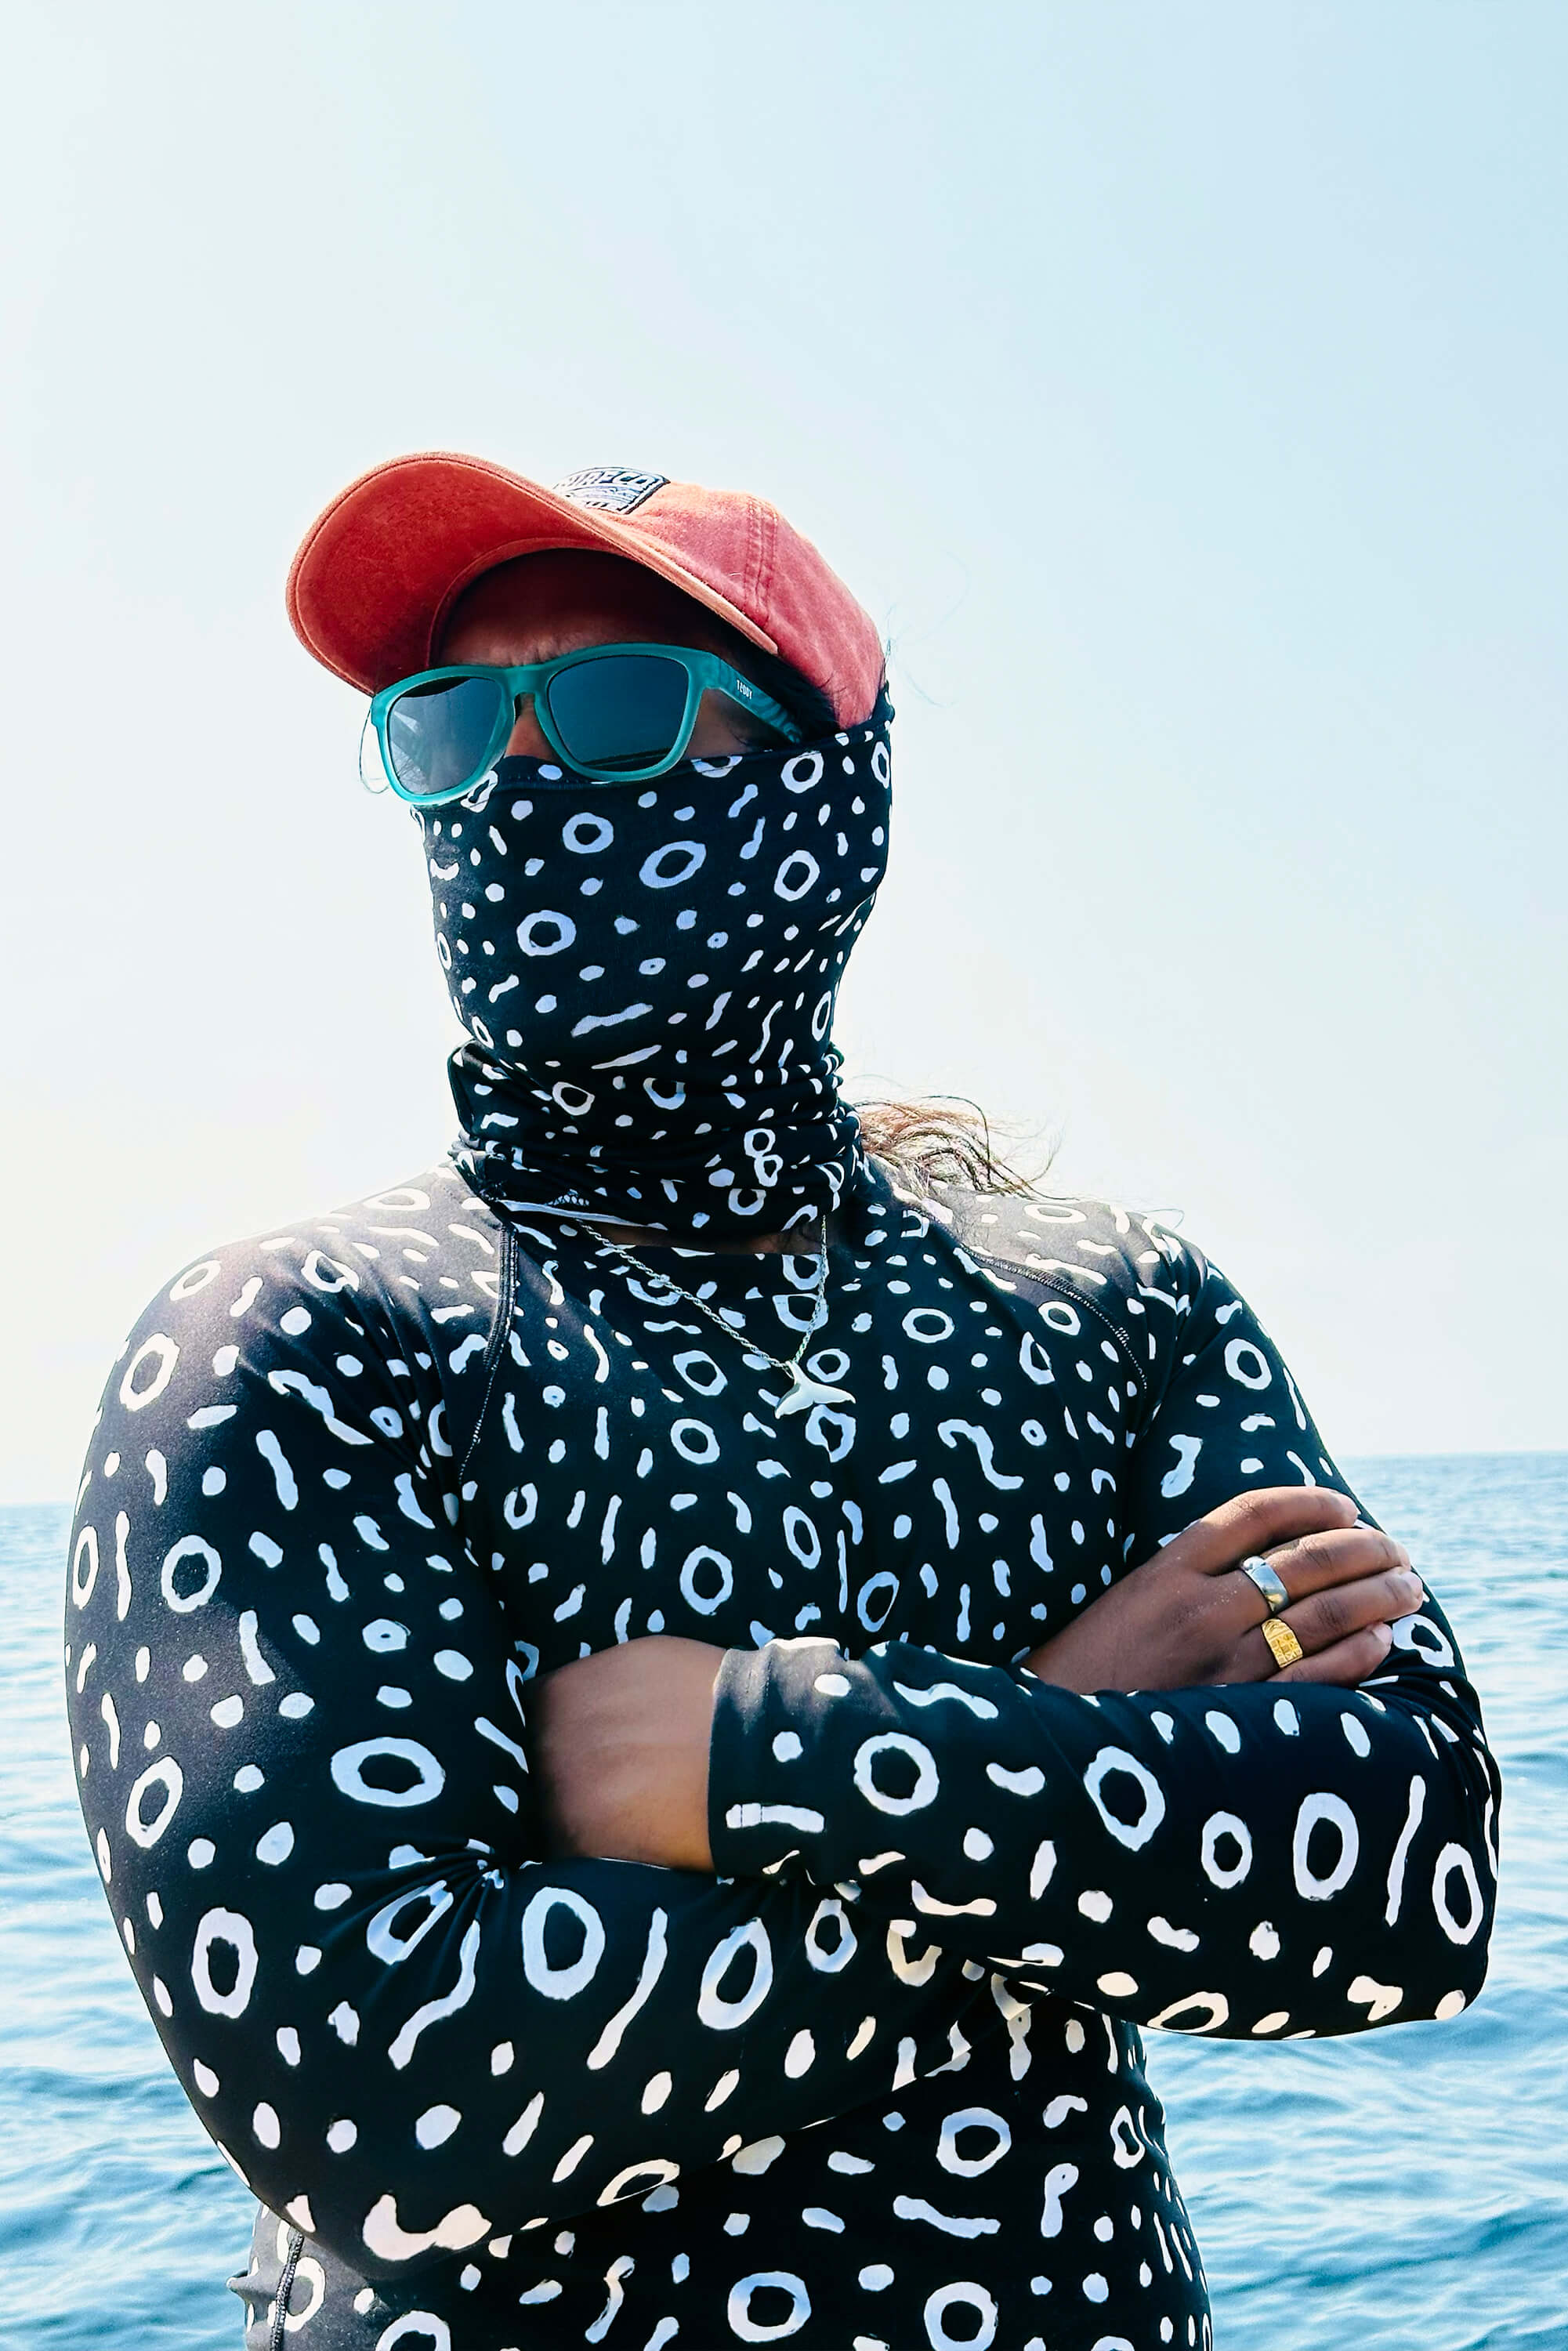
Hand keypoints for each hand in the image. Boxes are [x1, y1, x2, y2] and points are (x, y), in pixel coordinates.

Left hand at [528, 1635, 725, 1869]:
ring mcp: (563, 1801)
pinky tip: (634, 1840)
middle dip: (566, 1774)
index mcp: (556, 1698)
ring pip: (553, 1815)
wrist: (753, 1751)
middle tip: (609, 1782)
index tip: (577, 1745)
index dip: (555, 1734)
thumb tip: (583, 1701)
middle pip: (537, 1769)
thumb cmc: (707, 1695)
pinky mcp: (587, 1849)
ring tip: (626, 1813)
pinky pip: (576, 1854)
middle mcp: (548, 1748)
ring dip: (580, 1816)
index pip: (529, 1720)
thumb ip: (596, 1685)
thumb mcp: (640, 1663)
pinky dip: (599, 1851)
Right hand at [1023, 1487, 1422, 1694]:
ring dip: (1377, 1597)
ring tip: (1408, 1588)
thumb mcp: (1123, 1602)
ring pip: (1324, 1616)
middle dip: (1365, 1550)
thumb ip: (1184, 1577)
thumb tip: (1262, 1560)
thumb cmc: (1084, 1673)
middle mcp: (1200, 1609)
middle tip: (1398, 1550)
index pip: (1254, 1513)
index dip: (1310, 1502)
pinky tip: (1382, 1639)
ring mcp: (1223, 1664)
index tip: (1345, 1507)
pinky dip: (1359, 1653)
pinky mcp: (1240, 1717)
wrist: (1055, 1750)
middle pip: (1305, 1560)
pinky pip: (1319, 1678)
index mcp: (1164, 1571)